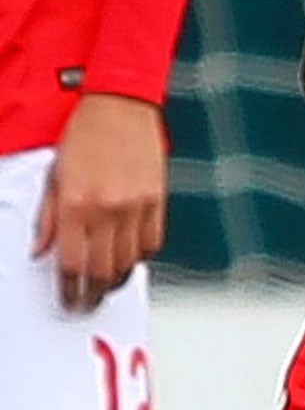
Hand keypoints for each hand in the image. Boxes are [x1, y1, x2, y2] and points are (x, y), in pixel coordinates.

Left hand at [35, 94, 167, 312]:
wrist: (121, 106)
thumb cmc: (86, 133)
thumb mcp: (54, 174)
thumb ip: (47, 217)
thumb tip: (42, 250)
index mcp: (75, 203)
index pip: (71, 263)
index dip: (69, 290)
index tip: (68, 301)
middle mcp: (107, 210)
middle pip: (102, 271)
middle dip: (93, 294)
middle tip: (87, 303)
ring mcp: (135, 208)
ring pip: (129, 263)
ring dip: (116, 280)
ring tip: (107, 285)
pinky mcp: (157, 203)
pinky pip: (151, 244)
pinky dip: (139, 257)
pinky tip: (129, 258)